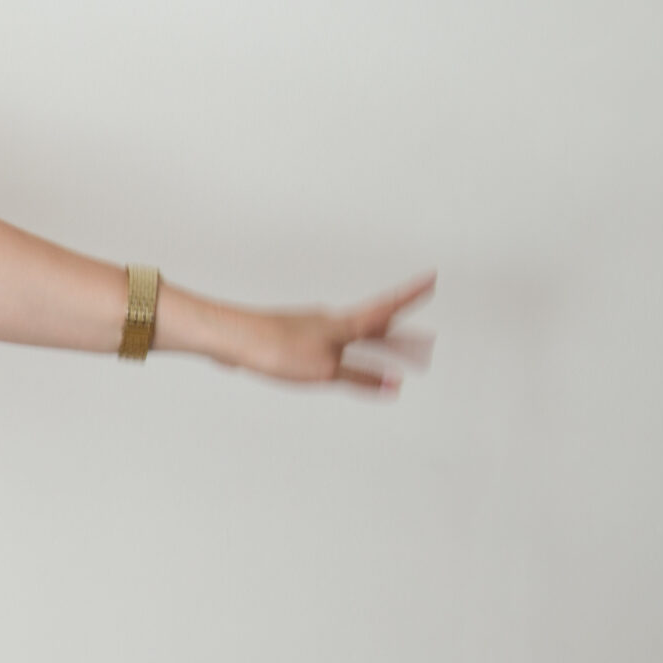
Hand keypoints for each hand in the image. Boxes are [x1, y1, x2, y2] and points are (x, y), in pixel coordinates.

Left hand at [225, 271, 437, 395]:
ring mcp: (310, 328)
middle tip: (426, 342)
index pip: (387, 308)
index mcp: (343, 324)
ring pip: (353, 338)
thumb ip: (360, 377)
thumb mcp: (326, 370)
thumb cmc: (275, 349)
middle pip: (374, 328)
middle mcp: (329, 321)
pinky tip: (340, 360)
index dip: (412, 295)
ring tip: (391, 357)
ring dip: (376, 348)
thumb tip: (393, 384)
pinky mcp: (292, 339)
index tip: (433, 277)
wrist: (230, 339)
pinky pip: (331, 346)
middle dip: (402, 338)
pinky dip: (349, 354)